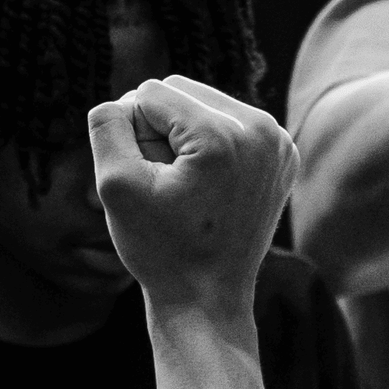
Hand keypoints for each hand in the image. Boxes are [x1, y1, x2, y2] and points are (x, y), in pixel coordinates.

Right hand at [90, 74, 297, 324]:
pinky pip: (228, 123)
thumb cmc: (161, 249)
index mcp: (224, 135)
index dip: (133, 135)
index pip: (150, 93)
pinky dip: (208, 146)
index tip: (149, 181)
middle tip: (165, 185)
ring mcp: (278, 142)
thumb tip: (125, 99)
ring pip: (203, 103)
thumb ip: (107, 125)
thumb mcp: (115, 186)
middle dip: (159, 130)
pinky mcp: (282, 154)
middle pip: (180, 90)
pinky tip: (207, 188)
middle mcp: (262, 129)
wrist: (208, 298)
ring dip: (181, 136)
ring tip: (185, 188)